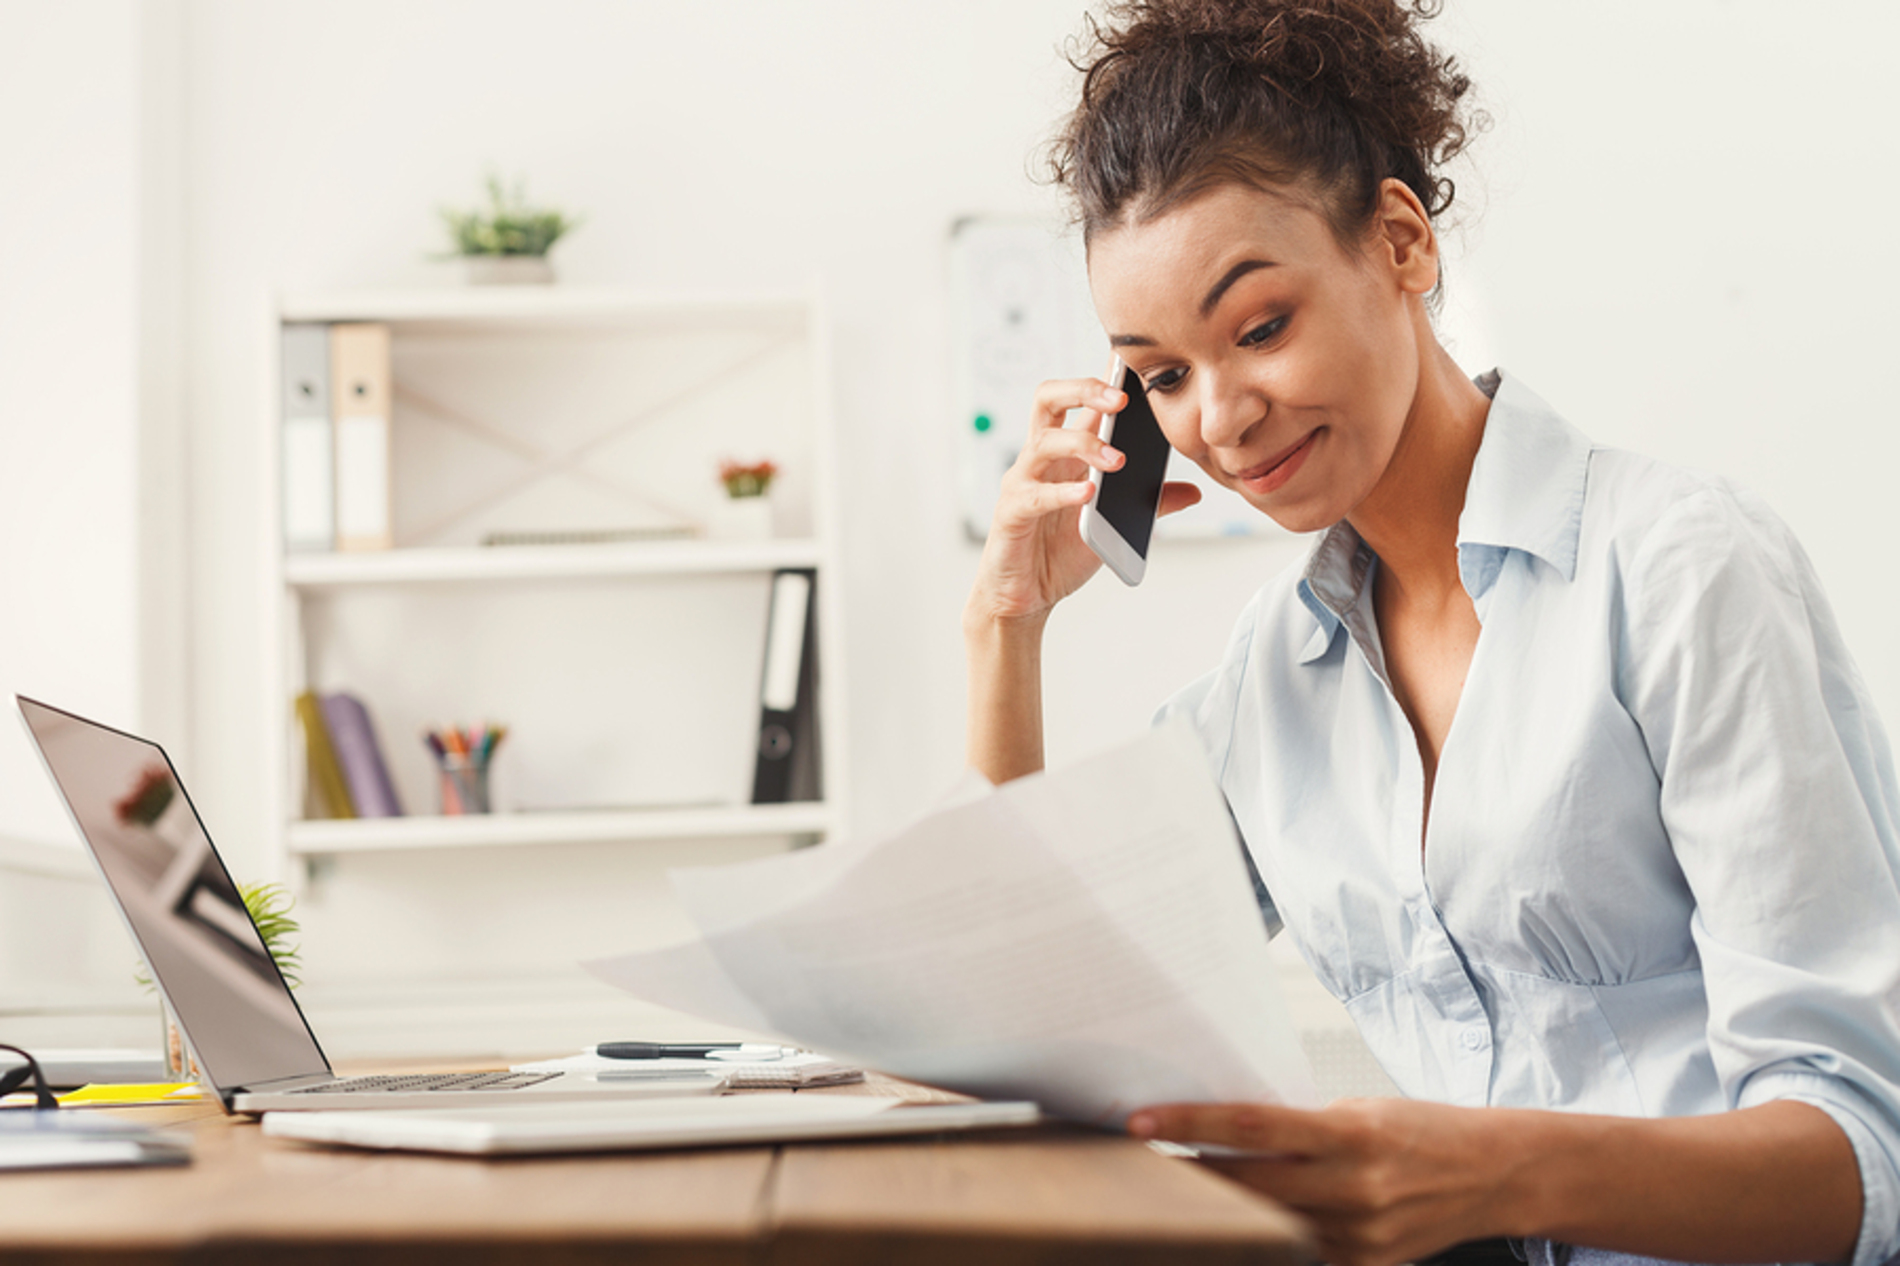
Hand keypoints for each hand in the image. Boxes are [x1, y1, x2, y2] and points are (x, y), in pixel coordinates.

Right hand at [967, 377, 1200, 627]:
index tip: (1131, 357)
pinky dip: (1063, 492)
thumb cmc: (1059, 553)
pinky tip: (1088, 494)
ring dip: (1085, 445)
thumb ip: (1150, 503)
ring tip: (1118, 460)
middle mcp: (1042, 458)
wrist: (1023, 596)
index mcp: (1068, 453)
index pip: (1082, 401)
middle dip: (1085, 389)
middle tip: (1121, 398)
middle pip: (1050, 398)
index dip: (1103, 376)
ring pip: (1044, 441)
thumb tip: (1193, 490)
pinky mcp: (1011, 513)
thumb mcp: (1115, 524)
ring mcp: (1024, 482)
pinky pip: (1035, 494)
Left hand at [1127, 1098, 1523, 1265]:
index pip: (1252, 1127)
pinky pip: (1300, 1251)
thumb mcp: (1358, 1109)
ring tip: (1188, 1186)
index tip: (1142, 1122)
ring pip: (1267, 1223)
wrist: (1493, 1175)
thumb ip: (1297, 1129)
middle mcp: (1355, 1189)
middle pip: (1247, 1184)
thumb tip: (1223, 1133)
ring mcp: (1359, 1238)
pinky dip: (1273, 1232)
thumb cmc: (1420, 1130)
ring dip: (1226, 1206)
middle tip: (1139, 1157)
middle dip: (1190, 1173)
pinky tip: (1253, 1217)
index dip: (1191, 1125)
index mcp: (1352, 1135)